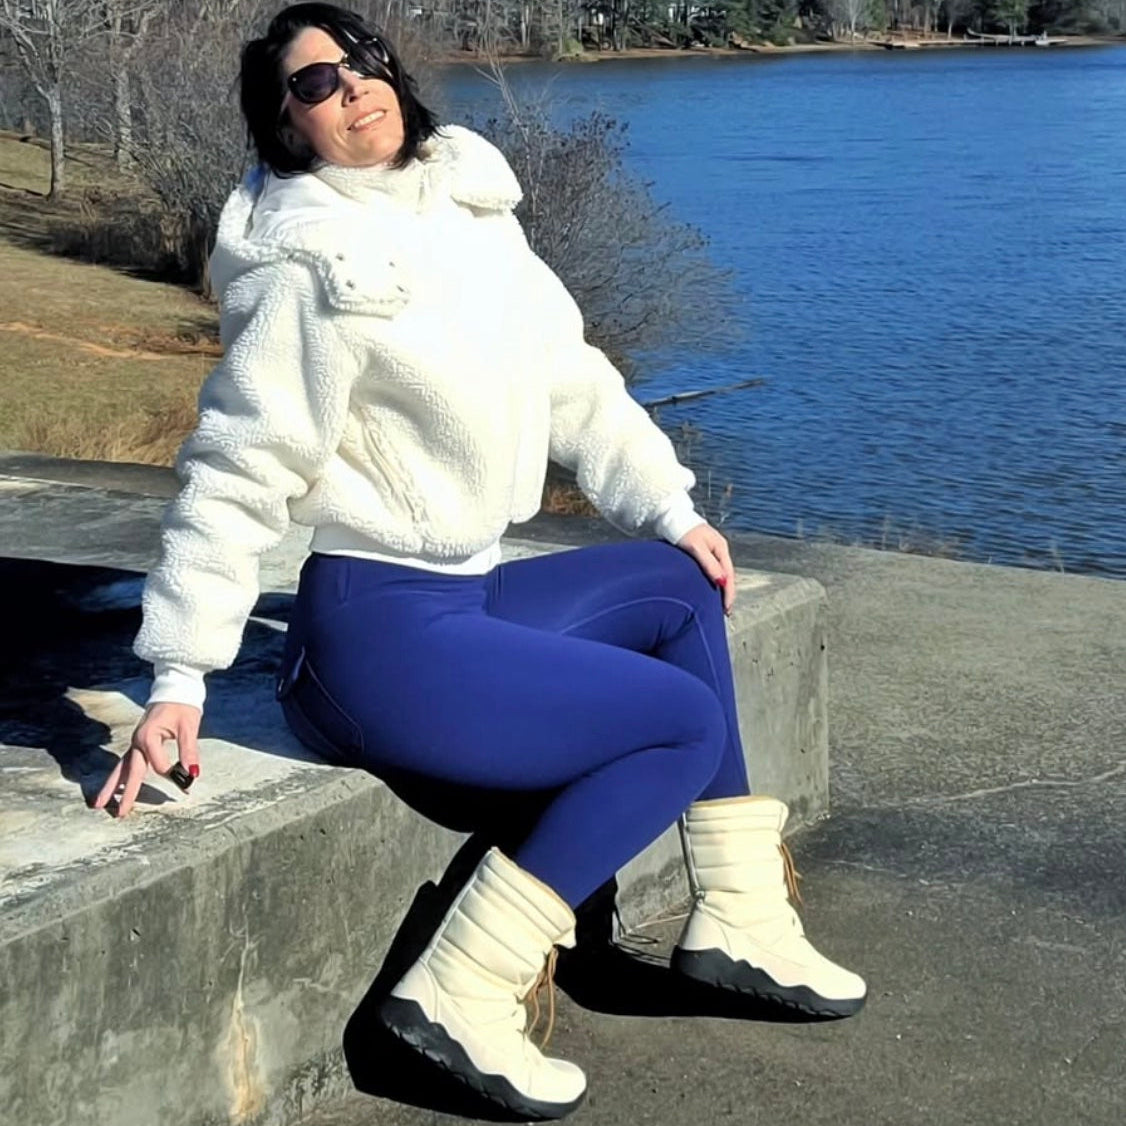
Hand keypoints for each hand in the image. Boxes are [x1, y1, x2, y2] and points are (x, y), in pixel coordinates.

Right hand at [93, 702, 201, 818]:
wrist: (174, 688)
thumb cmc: (182, 706)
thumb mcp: (189, 726)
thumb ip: (189, 750)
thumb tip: (193, 773)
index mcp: (148, 736)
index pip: (157, 765)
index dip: (172, 774)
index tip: (188, 779)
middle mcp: (137, 741)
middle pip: (130, 771)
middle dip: (125, 793)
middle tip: (119, 814)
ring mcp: (135, 742)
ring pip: (121, 768)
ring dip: (112, 786)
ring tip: (100, 804)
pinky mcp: (137, 743)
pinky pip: (126, 763)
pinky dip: (118, 776)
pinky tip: (113, 788)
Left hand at [677, 523, 735, 613]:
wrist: (670, 517)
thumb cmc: (682, 531)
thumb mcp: (696, 548)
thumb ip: (709, 564)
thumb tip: (722, 581)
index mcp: (721, 548)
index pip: (729, 574)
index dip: (728, 592)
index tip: (726, 608)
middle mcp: (719, 549)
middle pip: (727, 574)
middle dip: (727, 593)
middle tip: (725, 611)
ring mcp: (712, 550)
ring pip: (720, 573)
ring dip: (720, 588)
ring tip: (718, 604)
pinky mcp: (703, 551)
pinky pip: (712, 570)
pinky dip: (713, 581)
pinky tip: (710, 589)